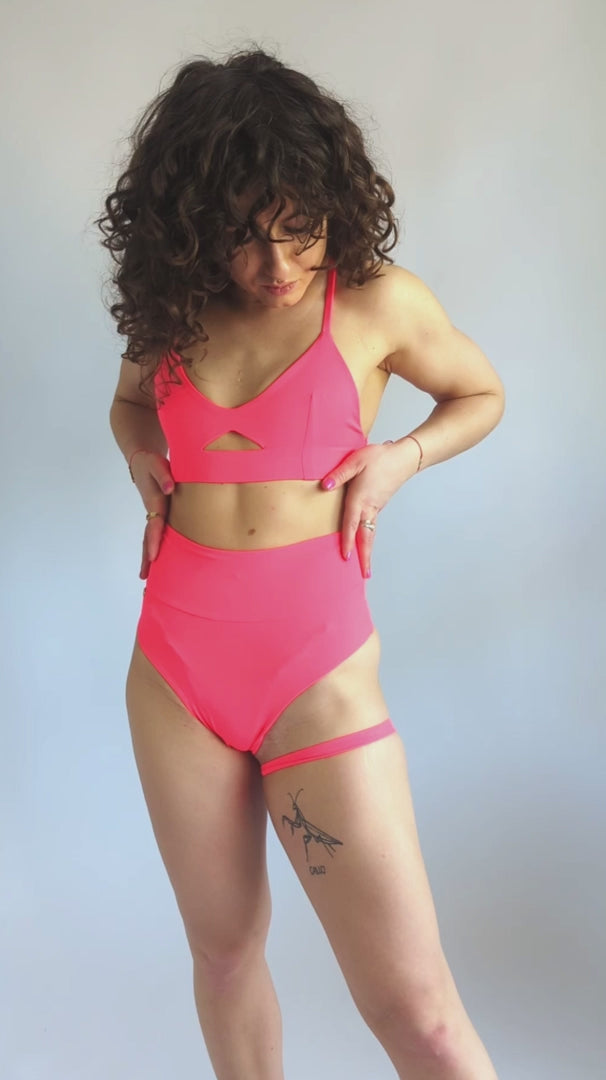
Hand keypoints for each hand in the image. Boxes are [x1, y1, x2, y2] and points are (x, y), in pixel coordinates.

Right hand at [129, 450, 174, 578]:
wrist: (142, 460)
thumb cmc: (151, 463)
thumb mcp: (156, 464)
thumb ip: (163, 475)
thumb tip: (169, 488)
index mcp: (155, 502)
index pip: (154, 525)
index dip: (154, 540)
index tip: (153, 556)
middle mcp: (153, 511)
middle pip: (148, 537)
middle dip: (147, 556)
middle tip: (144, 576)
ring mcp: (154, 514)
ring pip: (150, 537)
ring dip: (148, 554)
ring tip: (147, 575)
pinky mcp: (158, 513)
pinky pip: (156, 532)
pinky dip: (155, 545)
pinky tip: (158, 558)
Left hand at [320, 442, 408, 577]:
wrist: (404, 457)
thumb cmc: (379, 457)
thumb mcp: (356, 460)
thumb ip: (339, 474)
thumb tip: (325, 486)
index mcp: (361, 498)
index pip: (351, 523)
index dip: (348, 540)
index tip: (345, 556)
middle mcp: (369, 507)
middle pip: (366, 537)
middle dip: (365, 556)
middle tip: (365, 575)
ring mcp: (376, 508)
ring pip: (370, 533)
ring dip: (367, 550)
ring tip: (365, 566)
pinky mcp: (379, 505)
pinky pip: (372, 526)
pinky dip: (369, 539)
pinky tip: (365, 543)